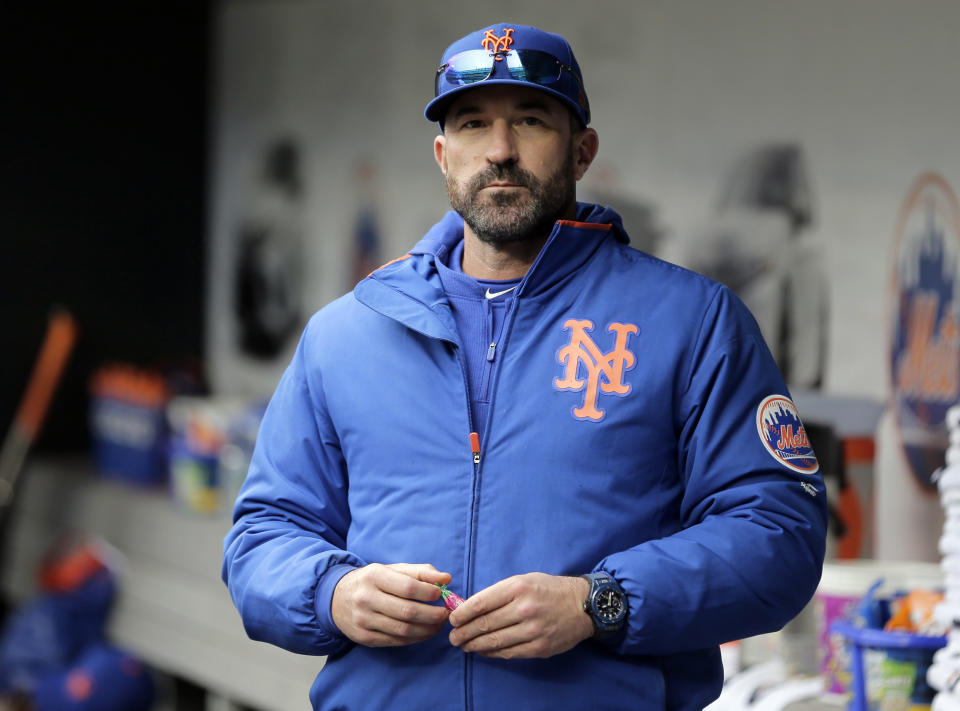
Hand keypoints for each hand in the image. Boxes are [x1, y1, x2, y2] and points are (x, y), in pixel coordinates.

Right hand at [331, 563, 451, 646]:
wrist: (336, 598)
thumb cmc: (372, 581)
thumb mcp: (392, 569)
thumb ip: (420, 572)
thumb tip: (446, 578)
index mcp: (374, 576)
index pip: (407, 587)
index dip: (428, 592)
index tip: (441, 594)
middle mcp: (366, 598)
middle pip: (407, 612)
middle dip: (432, 615)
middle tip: (446, 614)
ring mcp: (364, 620)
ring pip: (403, 630)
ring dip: (427, 630)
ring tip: (439, 624)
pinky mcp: (365, 637)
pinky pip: (396, 641)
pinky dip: (415, 638)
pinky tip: (424, 632)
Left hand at [448, 573, 593, 658]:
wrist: (583, 605)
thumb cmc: (549, 589)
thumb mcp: (524, 580)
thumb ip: (499, 593)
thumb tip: (471, 607)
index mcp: (517, 588)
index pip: (481, 602)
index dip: (462, 613)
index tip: (452, 619)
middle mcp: (524, 608)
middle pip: (485, 624)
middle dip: (464, 632)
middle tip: (453, 637)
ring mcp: (532, 630)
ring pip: (494, 641)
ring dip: (474, 645)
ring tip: (464, 645)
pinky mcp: (539, 647)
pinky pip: (508, 653)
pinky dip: (492, 653)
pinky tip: (483, 651)